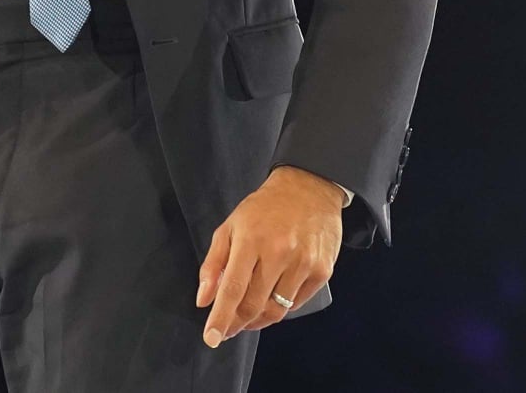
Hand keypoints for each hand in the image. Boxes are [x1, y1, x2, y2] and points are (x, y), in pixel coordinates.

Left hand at [195, 165, 341, 346]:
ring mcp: (303, 263)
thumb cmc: (265, 208)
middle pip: (253, 305)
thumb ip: (213, 264)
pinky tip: (271, 299)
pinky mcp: (322, 271)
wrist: (309, 188)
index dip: (220, 318)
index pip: (233, 289)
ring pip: (276, 310)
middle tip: (226, 329)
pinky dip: (280, 308)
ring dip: (257, 320)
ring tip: (246, 318)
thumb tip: (203, 300)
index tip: (211, 338)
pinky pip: (296, 303)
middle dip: (236, 323)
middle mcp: (279, 253)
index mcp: (251, 240)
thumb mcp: (230, 226)